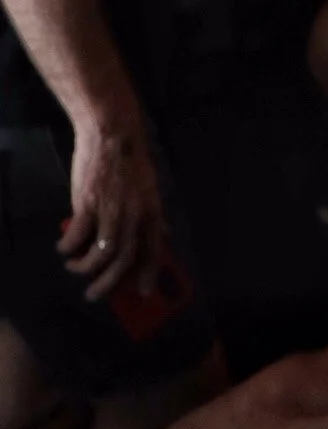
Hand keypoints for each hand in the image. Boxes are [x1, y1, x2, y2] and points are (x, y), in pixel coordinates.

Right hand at [61, 114, 168, 299]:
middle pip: (124, 260)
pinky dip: (69, 245)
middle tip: (94, 294)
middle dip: (108, 282)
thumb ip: (155, 214)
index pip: (153, 251)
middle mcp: (134, 217)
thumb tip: (162, 233)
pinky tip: (64, 248)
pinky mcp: (87, 203)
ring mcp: (111, 211)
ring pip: (101, 253)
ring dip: (85, 267)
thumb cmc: (131, 160)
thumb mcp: (151, 189)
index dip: (148, 274)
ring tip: (74, 269)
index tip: (142, 292)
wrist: (112, 134)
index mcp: (152, 213)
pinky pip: (77, 234)